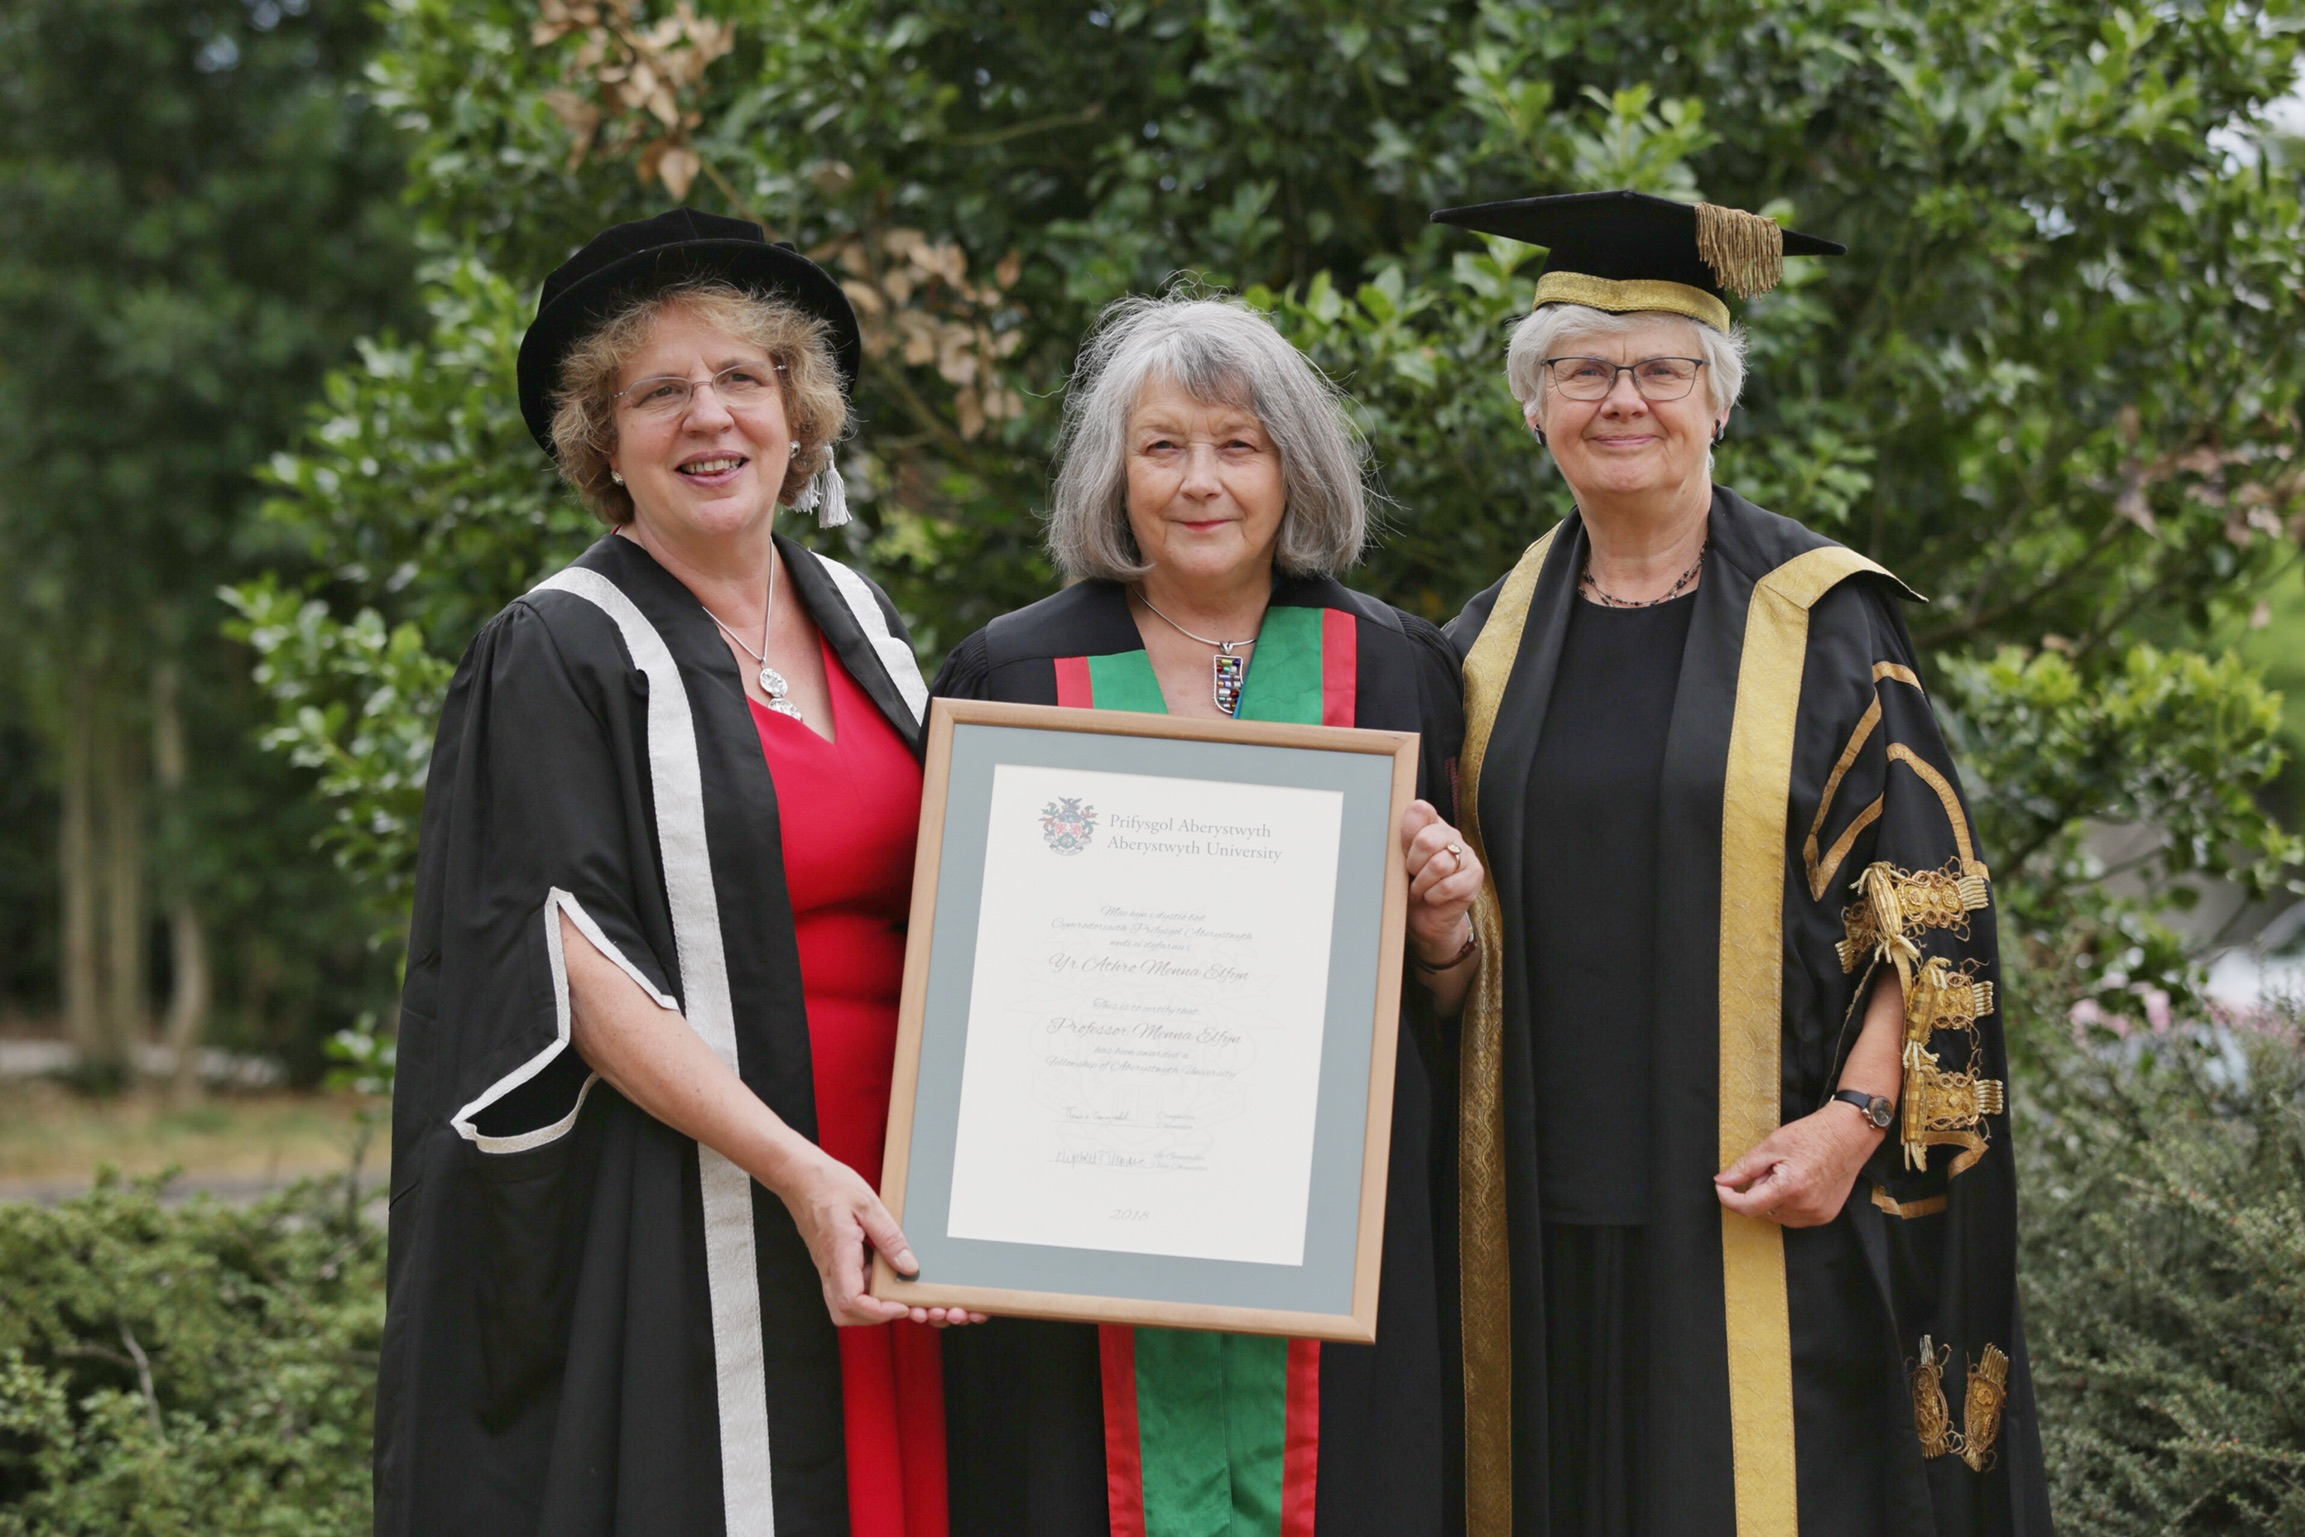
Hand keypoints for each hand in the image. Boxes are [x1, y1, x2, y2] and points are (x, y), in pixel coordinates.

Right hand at [771, 1144, 986, 1326]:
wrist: (800, 1177)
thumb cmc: (829, 1185)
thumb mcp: (868, 1204)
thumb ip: (890, 1237)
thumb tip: (909, 1267)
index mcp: (838, 1254)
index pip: (851, 1300)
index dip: (878, 1311)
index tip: (901, 1305)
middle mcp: (829, 1267)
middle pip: (846, 1313)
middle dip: (875, 1317)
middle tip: (902, 1303)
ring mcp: (827, 1266)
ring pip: (845, 1304)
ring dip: (872, 1304)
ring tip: (896, 1288)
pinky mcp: (830, 1262)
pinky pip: (847, 1285)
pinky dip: (867, 1287)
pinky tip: (884, 1269)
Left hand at [1400, 799, 1481, 966]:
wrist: (1425, 918)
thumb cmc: (1409, 886)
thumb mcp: (1398, 861)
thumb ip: (1401, 838)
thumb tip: (1403, 816)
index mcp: (1431, 825)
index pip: (1420, 810)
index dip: (1406, 834)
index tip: (1402, 852)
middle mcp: (1451, 835)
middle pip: (1426, 840)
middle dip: (1412, 864)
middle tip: (1411, 874)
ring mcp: (1467, 855)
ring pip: (1438, 865)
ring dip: (1422, 883)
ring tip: (1420, 889)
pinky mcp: (1475, 876)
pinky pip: (1449, 886)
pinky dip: (1433, 896)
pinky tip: (1432, 897)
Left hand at [1713, 1103, 1883, 1227]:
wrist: (1848, 1135)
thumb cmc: (1813, 1135)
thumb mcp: (1772, 1144)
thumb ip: (1745, 1167)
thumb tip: (1722, 1181)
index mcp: (1789, 1188)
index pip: (1748, 1208)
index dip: (1729, 1199)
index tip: (1722, 1188)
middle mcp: (1805, 1207)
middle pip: (1762, 1209)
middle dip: (1758, 1189)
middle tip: (1772, 1166)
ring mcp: (1817, 1214)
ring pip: (1777, 1215)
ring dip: (1773, 1198)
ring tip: (1788, 1172)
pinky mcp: (1825, 1216)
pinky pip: (1794, 1217)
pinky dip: (1788, 1203)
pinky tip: (1798, 1183)